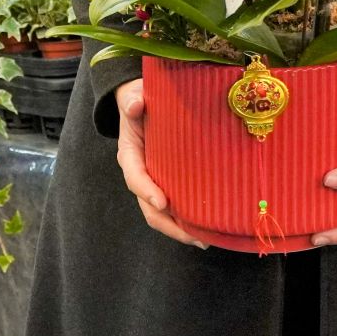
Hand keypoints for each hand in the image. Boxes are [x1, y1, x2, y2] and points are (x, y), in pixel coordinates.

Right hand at [114, 78, 206, 248]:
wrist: (145, 101)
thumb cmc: (141, 98)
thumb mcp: (134, 95)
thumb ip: (133, 99)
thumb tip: (136, 104)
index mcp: (130, 154)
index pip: (135, 177)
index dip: (147, 191)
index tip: (163, 202)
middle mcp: (140, 173)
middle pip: (149, 206)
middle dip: (169, 224)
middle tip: (193, 236)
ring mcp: (153, 181)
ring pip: (161, 213)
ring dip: (180, 229)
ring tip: (203, 240)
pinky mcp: (167, 183)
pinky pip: (174, 207)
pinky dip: (187, 220)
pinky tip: (206, 229)